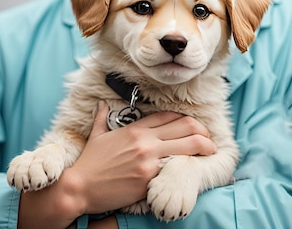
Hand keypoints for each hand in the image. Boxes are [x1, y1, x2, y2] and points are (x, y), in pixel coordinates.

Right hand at [17, 101, 215, 228]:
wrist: (79, 187)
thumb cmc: (89, 163)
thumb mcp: (97, 135)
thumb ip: (102, 116)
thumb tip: (101, 103)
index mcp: (135, 129)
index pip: (169, 116)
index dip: (186, 119)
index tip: (194, 126)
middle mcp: (145, 141)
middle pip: (185, 126)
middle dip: (203, 131)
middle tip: (209, 139)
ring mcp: (148, 159)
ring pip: (188, 145)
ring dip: (205, 147)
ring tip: (212, 151)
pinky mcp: (149, 178)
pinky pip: (176, 169)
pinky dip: (188, 168)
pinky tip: (196, 169)